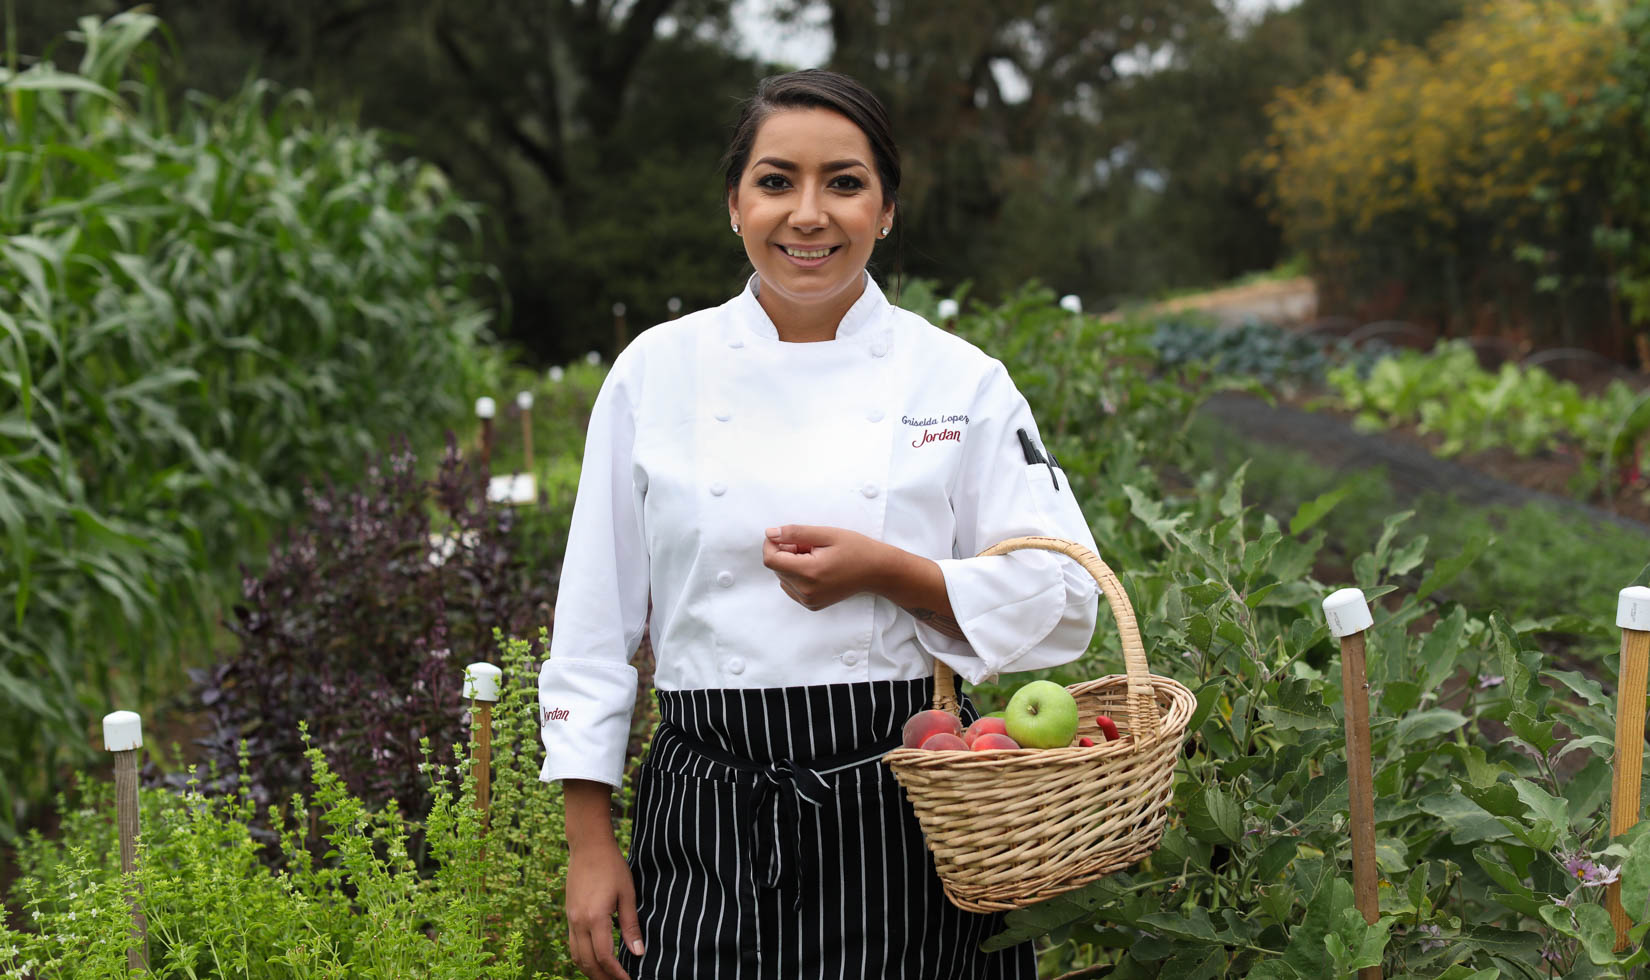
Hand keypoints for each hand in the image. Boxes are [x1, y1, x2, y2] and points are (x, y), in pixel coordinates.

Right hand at [566, 837, 643, 979]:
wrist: (588, 846)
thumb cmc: (611, 866)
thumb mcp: (627, 894)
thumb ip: (631, 925)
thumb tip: (638, 953)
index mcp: (595, 917)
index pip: (604, 957)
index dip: (617, 973)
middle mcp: (578, 922)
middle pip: (587, 962)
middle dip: (603, 977)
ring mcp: (570, 919)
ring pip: (576, 956)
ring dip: (590, 971)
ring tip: (607, 977)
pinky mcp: (569, 914)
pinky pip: (572, 944)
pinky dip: (582, 957)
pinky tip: (595, 959)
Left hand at [762, 525, 889, 609]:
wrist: (876, 571)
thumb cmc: (855, 549)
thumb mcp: (826, 534)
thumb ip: (795, 533)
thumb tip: (770, 534)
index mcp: (809, 572)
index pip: (771, 560)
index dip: (772, 544)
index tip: (785, 535)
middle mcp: (806, 591)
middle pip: (777, 568)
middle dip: (786, 552)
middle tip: (810, 545)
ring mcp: (809, 601)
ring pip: (782, 577)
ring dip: (791, 564)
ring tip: (816, 557)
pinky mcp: (812, 605)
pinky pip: (791, 587)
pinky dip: (797, 575)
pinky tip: (817, 569)